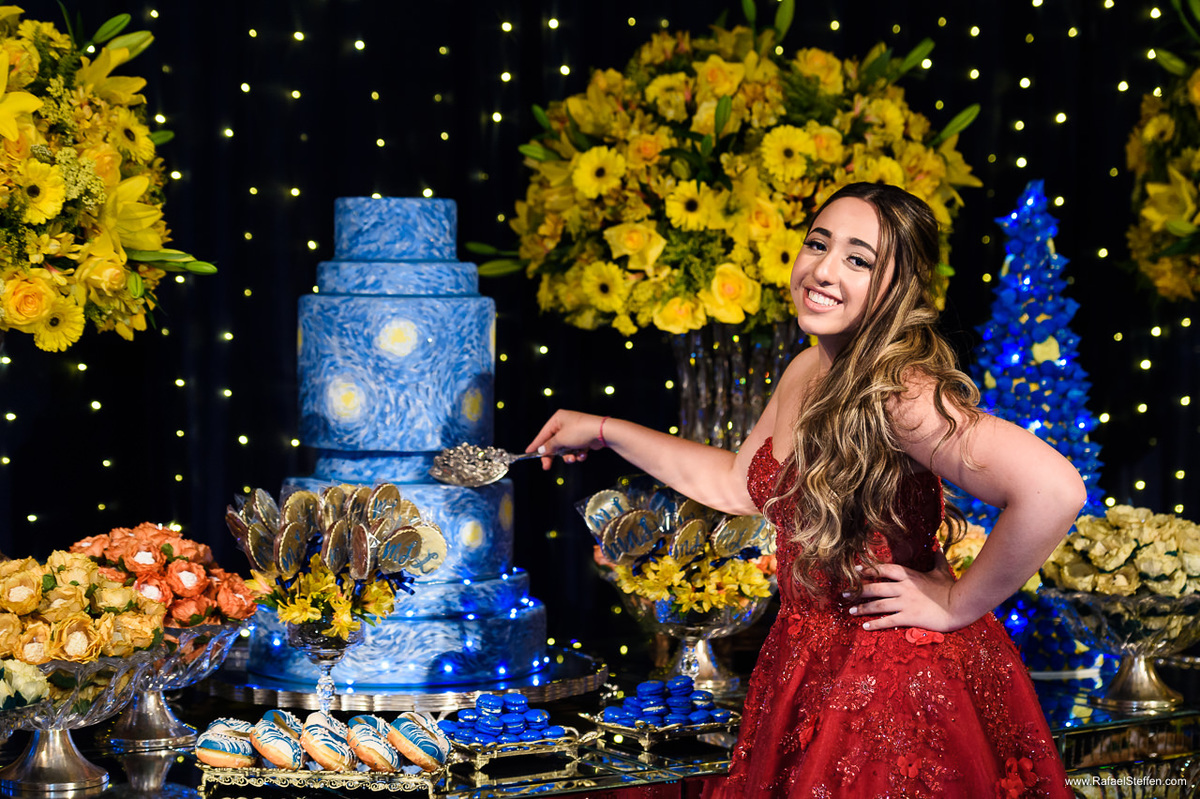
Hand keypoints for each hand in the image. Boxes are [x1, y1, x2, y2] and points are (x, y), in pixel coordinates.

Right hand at [526, 410, 605, 468]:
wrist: (603, 432)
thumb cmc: (581, 431)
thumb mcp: (561, 439)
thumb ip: (550, 446)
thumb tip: (542, 450)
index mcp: (558, 419)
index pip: (543, 434)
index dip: (536, 444)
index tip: (529, 452)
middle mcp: (565, 423)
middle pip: (554, 443)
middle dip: (553, 455)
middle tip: (547, 466)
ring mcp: (575, 431)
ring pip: (565, 449)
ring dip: (568, 456)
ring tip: (573, 458)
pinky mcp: (583, 438)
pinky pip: (575, 449)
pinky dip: (578, 454)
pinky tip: (583, 454)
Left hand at [846, 552, 964, 632]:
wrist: (960, 606)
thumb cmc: (952, 588)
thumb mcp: (942, 570)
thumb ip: (937, 558)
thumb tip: (938, 544)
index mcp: (909, 575)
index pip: (883, 569)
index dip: (868, 569)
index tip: (855, 569)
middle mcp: (903, 588)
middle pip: (875, 588)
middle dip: (857, 591)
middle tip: (844, 594)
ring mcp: (905, 603)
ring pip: (877, 605)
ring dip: (862, 608)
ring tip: (850, 611)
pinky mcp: (909, 617)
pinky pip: (887, 621)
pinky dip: (875, 624)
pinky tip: (865, 626)